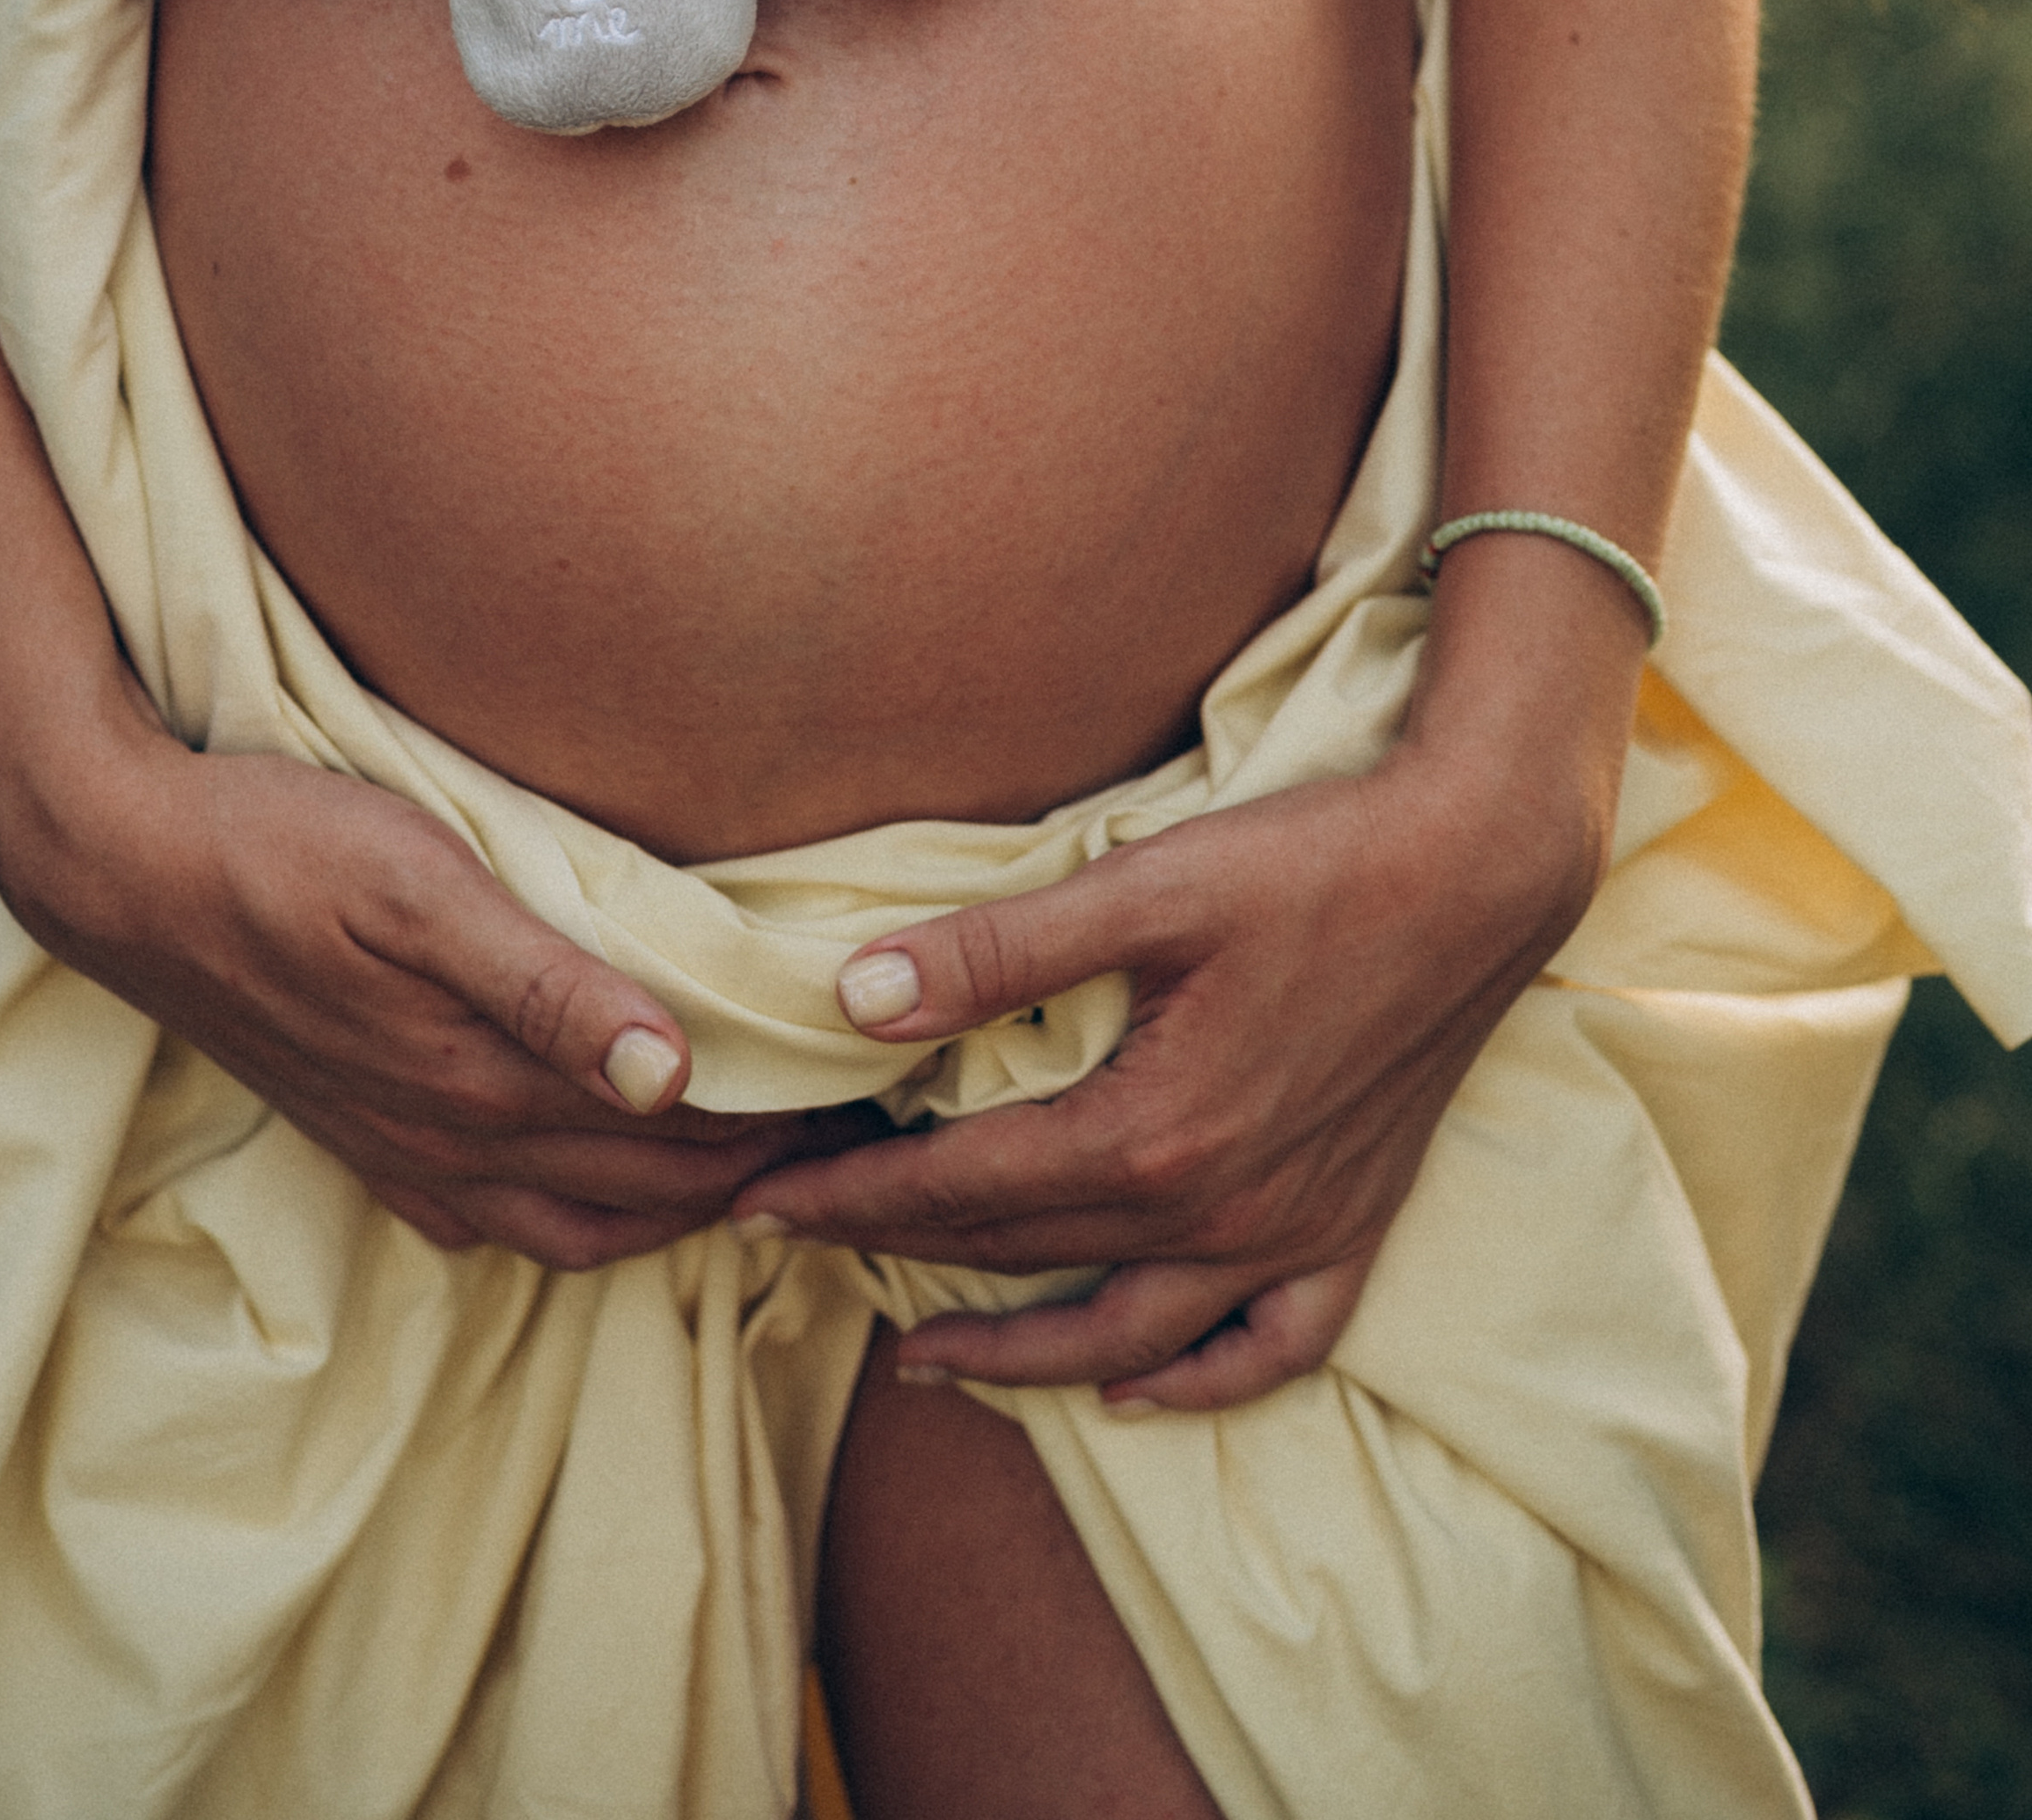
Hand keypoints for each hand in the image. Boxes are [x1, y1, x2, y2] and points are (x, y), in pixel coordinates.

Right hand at [5, 709, 874, 1264]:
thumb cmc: (284, 844)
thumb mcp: (422, 886)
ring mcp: (402, 1149)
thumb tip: (671, 1074)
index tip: (874, 1102)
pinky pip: (491, 1219)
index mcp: (484, 1078)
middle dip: (755, 1172)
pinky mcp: (363, 1135)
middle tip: (856, 1138)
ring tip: (761, 1171)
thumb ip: (548, 985)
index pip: (674, 1133)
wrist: (128, 868)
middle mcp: (452, 1139)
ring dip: (671, 1210)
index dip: (779, 1124)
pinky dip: (571, 1216)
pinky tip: (596, 1185)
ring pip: (571, 1221)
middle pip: (642, 1187)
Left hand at [728, 735, 1596, 1407]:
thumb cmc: (1312, 859)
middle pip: (1022, 1253)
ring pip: (1125, 1333)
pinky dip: (1196, 1378)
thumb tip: (855, 999)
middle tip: (804, 1244)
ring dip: (1018, 1354)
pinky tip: (1137, 1383)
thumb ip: (995, 952)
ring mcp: (1291, 1233)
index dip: (849, 1198)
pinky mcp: (1352, 1226)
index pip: (960, 1189)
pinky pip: (1269, 1347)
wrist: (1482, 866)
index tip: (760, 1200)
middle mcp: (1220, 1212)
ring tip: (923, 1359)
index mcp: (1152, 1133)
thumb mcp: (1144, 884)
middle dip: (899, 1253)